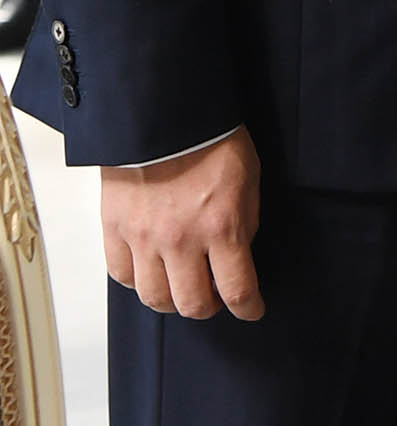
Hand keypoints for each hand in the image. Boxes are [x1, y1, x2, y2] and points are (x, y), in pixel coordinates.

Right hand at [103, 126, 263, 321]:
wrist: (165, 115)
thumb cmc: (214, 141)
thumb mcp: (249, 181)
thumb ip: (243, 225)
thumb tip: (237, 256)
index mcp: (222, 227)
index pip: (237, 288)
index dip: (248, 307)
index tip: (252, 310)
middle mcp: (180, 241)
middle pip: (191, 304)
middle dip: (210, 308)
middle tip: (216, 299)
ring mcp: (143, 238)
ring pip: (153, 297)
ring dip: (172, 301)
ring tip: (183, 289)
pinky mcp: (114, 229)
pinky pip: (122, 275)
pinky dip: (139, 281)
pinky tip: (152, 272)